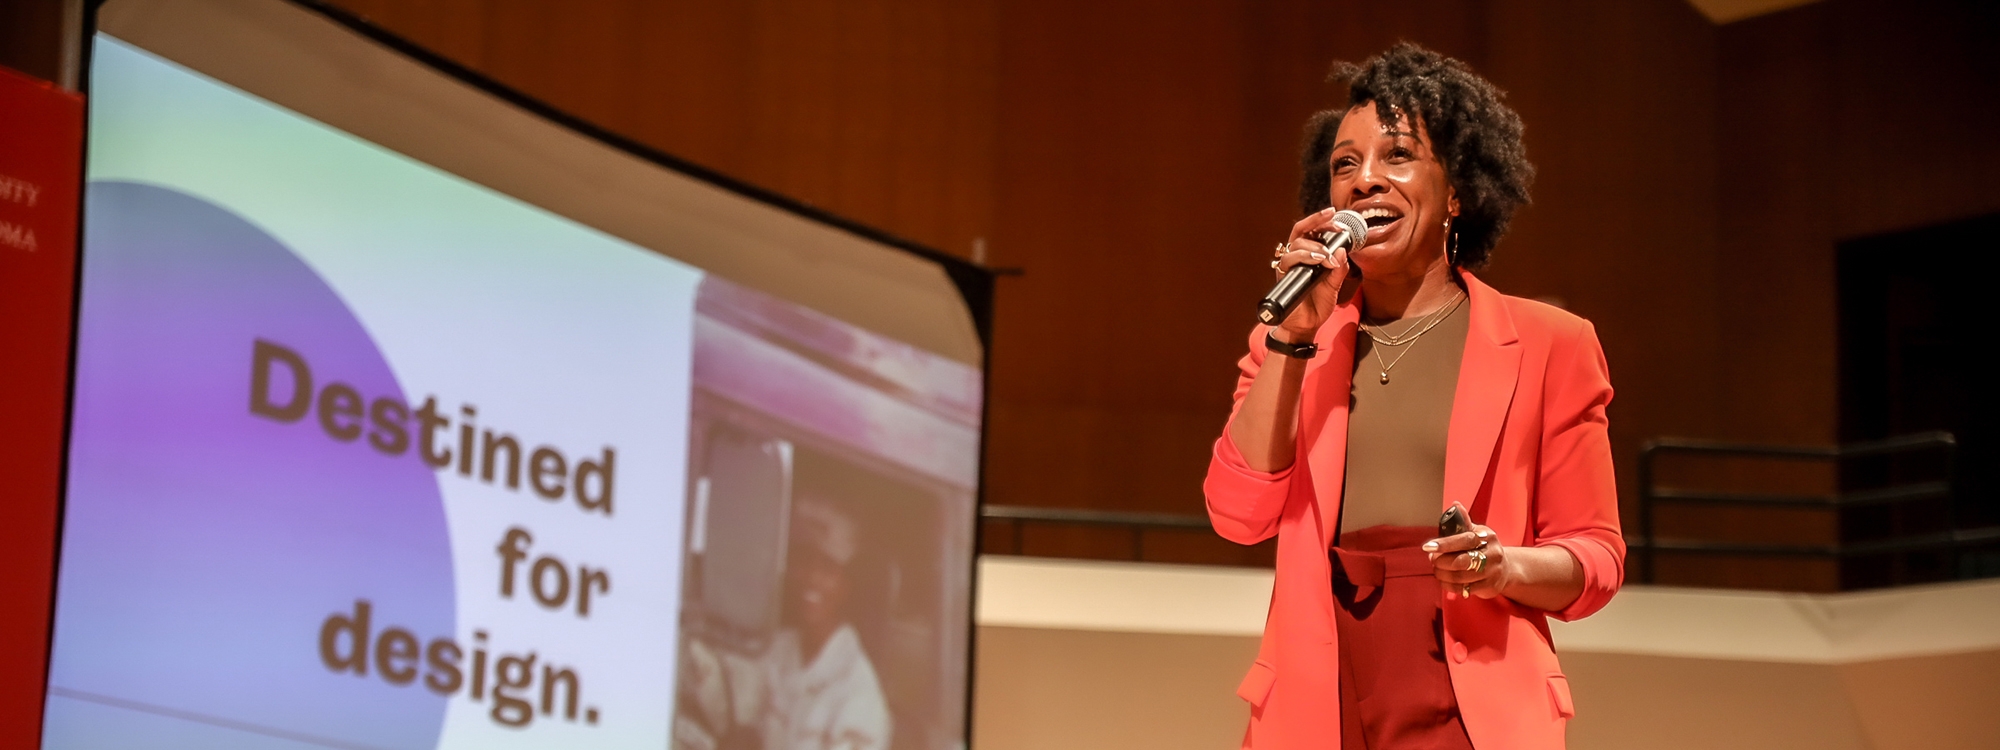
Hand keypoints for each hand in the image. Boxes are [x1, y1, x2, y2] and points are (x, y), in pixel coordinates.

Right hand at [1271, 207, 1357, 337]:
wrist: (1307, 325)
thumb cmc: (1318, 304)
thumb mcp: (1334, 285)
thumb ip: (1339, 269)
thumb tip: (1342, 250)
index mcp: (1308, 255)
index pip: (1311, 230)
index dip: (1320, 220)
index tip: (1334, 215)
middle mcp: (1296, 258)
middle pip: (1300, 231)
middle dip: (1316, 223)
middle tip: (1335, 226)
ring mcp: (1289, 267)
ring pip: (1295, 245)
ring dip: (1314, 246)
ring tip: (1328, 256)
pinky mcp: (1284, 277)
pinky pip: (1288, 261)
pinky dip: (1304, 258)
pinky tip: (1318, 262)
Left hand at [1424, 525, 1511, 600]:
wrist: (1505, 568)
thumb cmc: (1484, 548)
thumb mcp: (1476, 532)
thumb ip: (1463, 522)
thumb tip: (1455, 505)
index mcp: (1486, 537)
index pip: (1464, 539)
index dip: (1444, 544)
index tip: (1428, 546)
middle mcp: (1492, 554)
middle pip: (1460, 561)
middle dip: (1441, 562)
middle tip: (1432, 560)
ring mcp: (1492, 572)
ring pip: (1460, 577)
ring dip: (1442, 575)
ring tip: (1437, 570)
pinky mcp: (1490, 586)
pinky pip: (1464, 589)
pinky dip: (1450, 586)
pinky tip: (1445, 581)